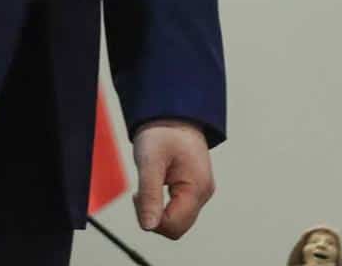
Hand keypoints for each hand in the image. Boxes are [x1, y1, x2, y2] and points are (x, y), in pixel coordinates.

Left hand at [132, 120, 214, 238]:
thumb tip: (149, 227)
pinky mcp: (196, 189)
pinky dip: (163, 205)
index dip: (151, 219)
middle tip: (140, 191)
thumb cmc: (162, 133)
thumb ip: (150, 195)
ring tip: (149, 184)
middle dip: (154, 216)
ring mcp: (201, 192)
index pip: (173, 226)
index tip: (137, 194)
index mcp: (197, 188)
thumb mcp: (150, 162)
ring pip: (177, 220)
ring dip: (158, 210)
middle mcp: (204, 193)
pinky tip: (156, 185)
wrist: (174, 113)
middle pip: (176, 227)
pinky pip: (179, 210)